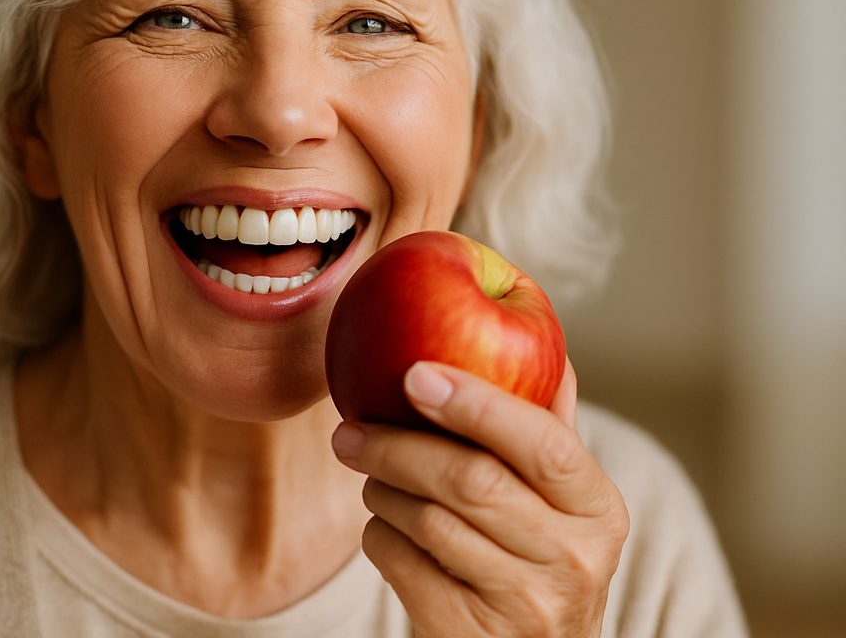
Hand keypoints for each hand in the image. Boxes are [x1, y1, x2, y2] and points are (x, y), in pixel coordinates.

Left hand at [331, 359, 628, 636]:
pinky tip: (386, 526)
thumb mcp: (560, 500)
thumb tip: (539, 338)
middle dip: (397, 446)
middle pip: (470, 480)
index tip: (413, 373)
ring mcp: (526, 604)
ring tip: (372, 476)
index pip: (541, 443)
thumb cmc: (534, 556)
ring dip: (382, 490)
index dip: (476, 403)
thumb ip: (545, 427)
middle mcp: (574, 559)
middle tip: (349, 430)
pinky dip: (380, 535)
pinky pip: (401, 563)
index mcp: (598, 508)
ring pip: (427, 521)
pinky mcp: (471, 634)